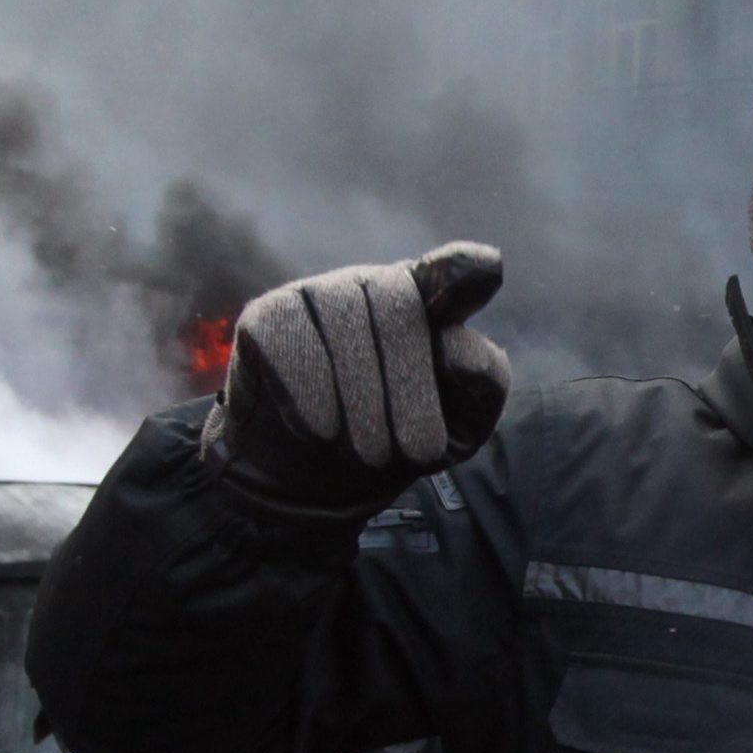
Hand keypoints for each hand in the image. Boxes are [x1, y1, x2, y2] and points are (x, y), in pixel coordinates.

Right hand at [216, 243, 513, 505]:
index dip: (463, 271)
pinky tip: (321, 430)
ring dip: (362, 395)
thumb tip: (456, 347)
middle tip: (418, 453)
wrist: (316, 482)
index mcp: (432, 301)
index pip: (454, 271)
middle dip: (410, 384)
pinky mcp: (267, 316)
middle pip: (397, 305)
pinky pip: (286, 334)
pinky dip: (306, 388)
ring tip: (374, 456)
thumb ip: (480, 383)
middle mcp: (374, 284)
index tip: (485, 273)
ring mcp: (318, 293)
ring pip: (342, 315)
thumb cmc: (400, 441)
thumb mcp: (458, 427)